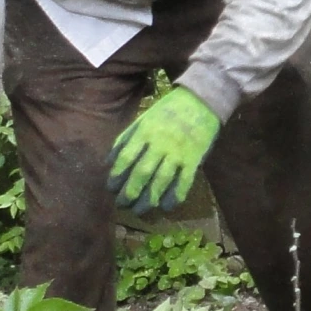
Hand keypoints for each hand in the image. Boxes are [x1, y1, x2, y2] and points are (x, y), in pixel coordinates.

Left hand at [108, 87, 220, 214]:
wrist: (201, 100)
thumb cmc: (168, 111)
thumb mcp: (143, 119)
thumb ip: (126, 138)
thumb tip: (109, 162)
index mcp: (144, 132)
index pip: (125, 158)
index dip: (116, 176)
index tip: (111, 188)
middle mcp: (160, 143)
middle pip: (141, 173)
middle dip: (130, 192)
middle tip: (122, 204)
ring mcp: (178, 152)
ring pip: (161, 181)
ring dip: (149, 199)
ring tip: (139, 210)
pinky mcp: (194, 159)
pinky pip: (184, 182)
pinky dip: (175, 196)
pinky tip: (167, 207)